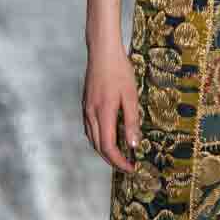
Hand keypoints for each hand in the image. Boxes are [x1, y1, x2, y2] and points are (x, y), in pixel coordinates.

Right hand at [82, 48, 140, 172]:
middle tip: (126, 166)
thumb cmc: (119, 70)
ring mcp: (86, 109)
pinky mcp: (86, 104)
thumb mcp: (131, 96)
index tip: (131, 167)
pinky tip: (108, 137)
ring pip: (92, 138)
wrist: (102, 52)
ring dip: (104, 150)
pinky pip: (90, 128)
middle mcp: (91, 114)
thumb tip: (133, 145)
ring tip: (119, 155)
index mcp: (103, 113)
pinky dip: (98, 139)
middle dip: (112, 160)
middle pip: (98, 146)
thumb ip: (131, 121)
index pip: (108, 147)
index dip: (119, 161)